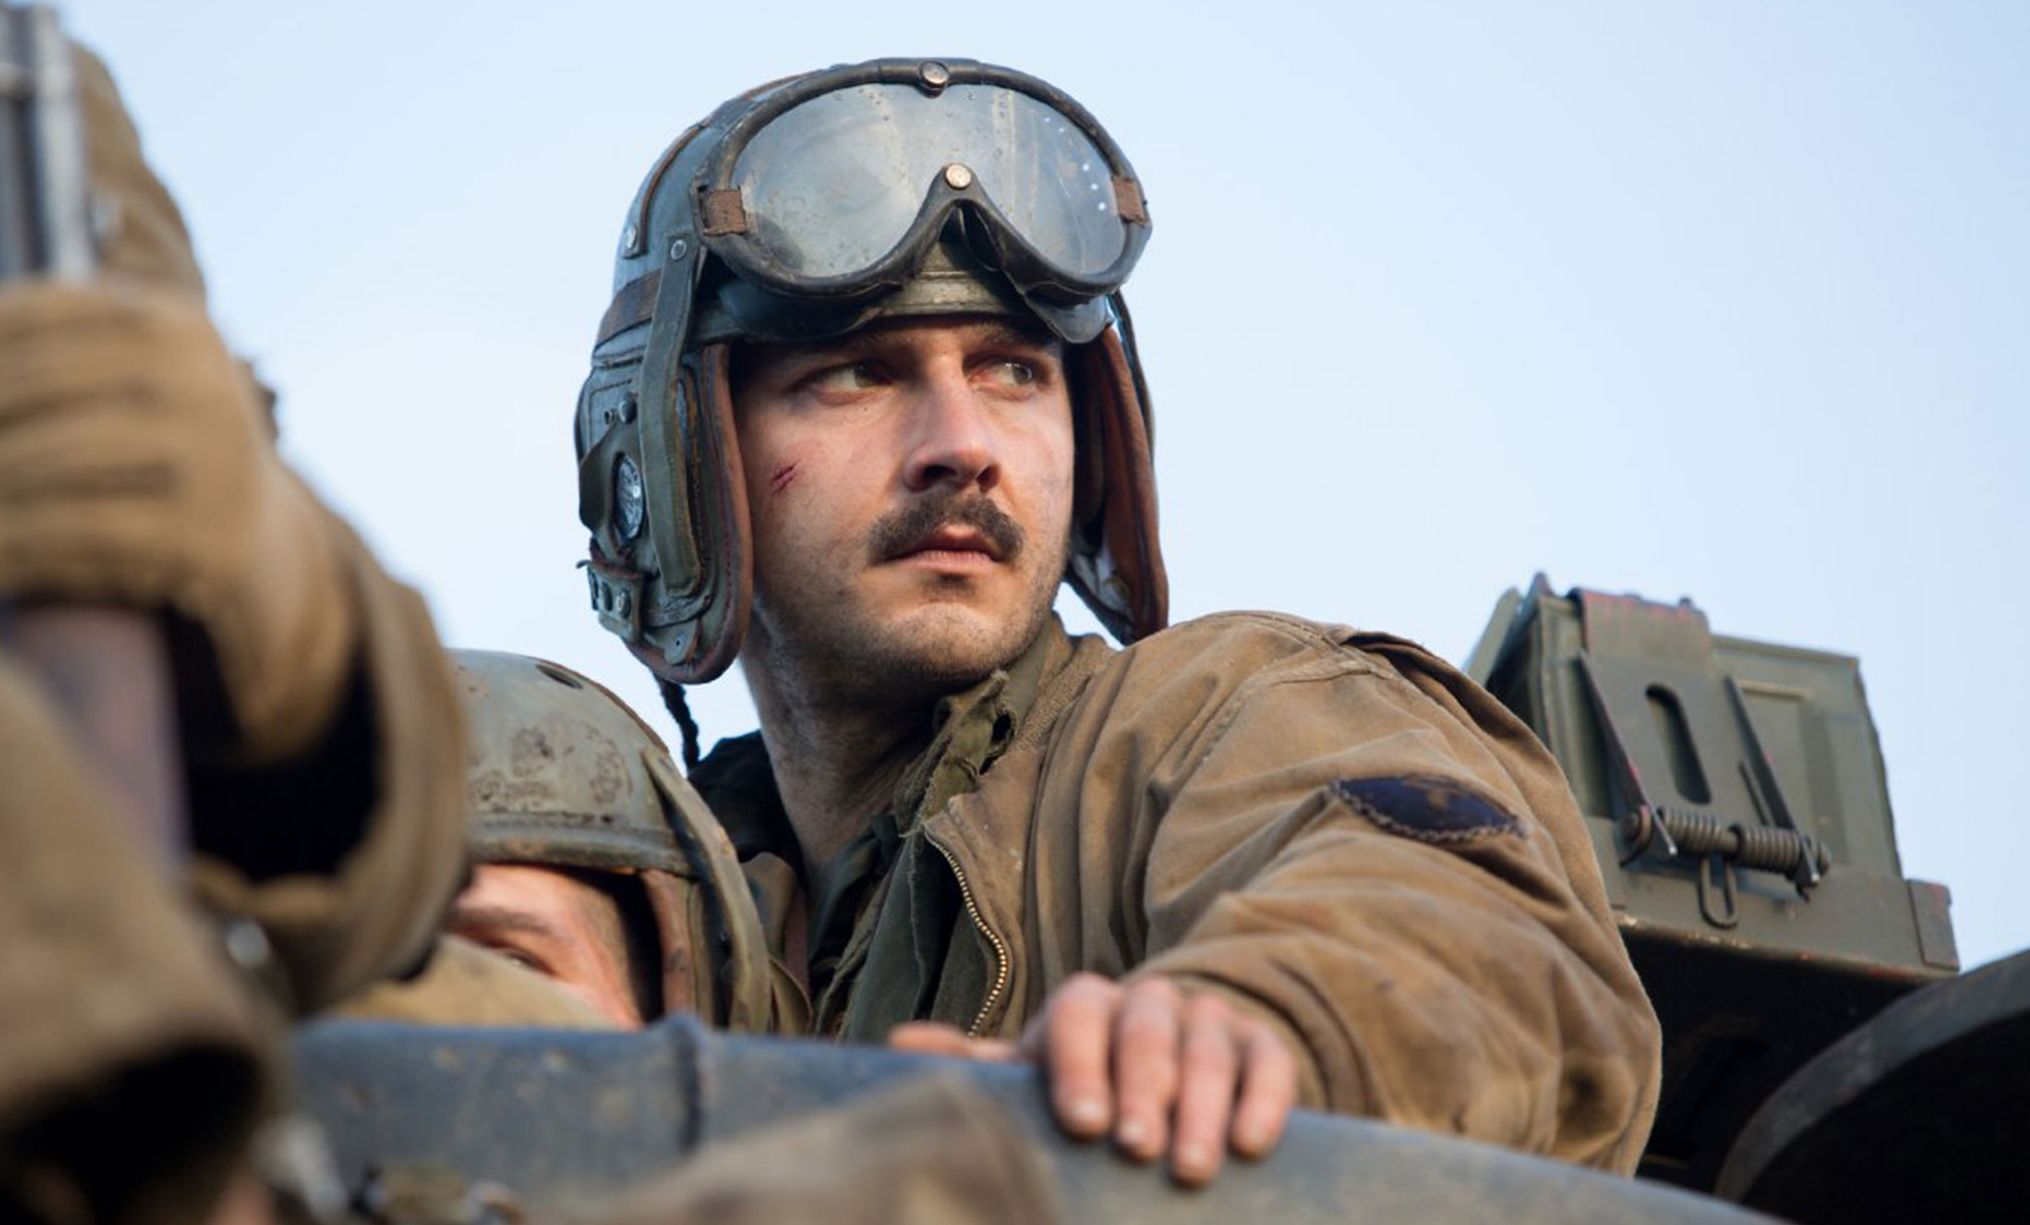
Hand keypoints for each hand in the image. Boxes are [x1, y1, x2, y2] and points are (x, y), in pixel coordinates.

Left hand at [888, 972, 1297, 1185]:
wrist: (1169, 1071)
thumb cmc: (1084, 1086)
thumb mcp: (1033, 1080)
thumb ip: (978, 1071)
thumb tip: (898, 1046)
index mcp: (1084, 1005)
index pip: (1078, 1016)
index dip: (1079, 1066)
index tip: (1082, 1124)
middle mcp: (1147, 1000)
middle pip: (1144, 1031)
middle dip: (1142, 1090)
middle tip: (1137, 1148)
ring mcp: (1207, 1018)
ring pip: (1208, 1048)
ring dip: (1202, 1108)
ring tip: (1190, 1167)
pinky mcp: (1258, 1045)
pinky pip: (1267, 1062)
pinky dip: (1263, 1100)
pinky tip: (1250, 1144)